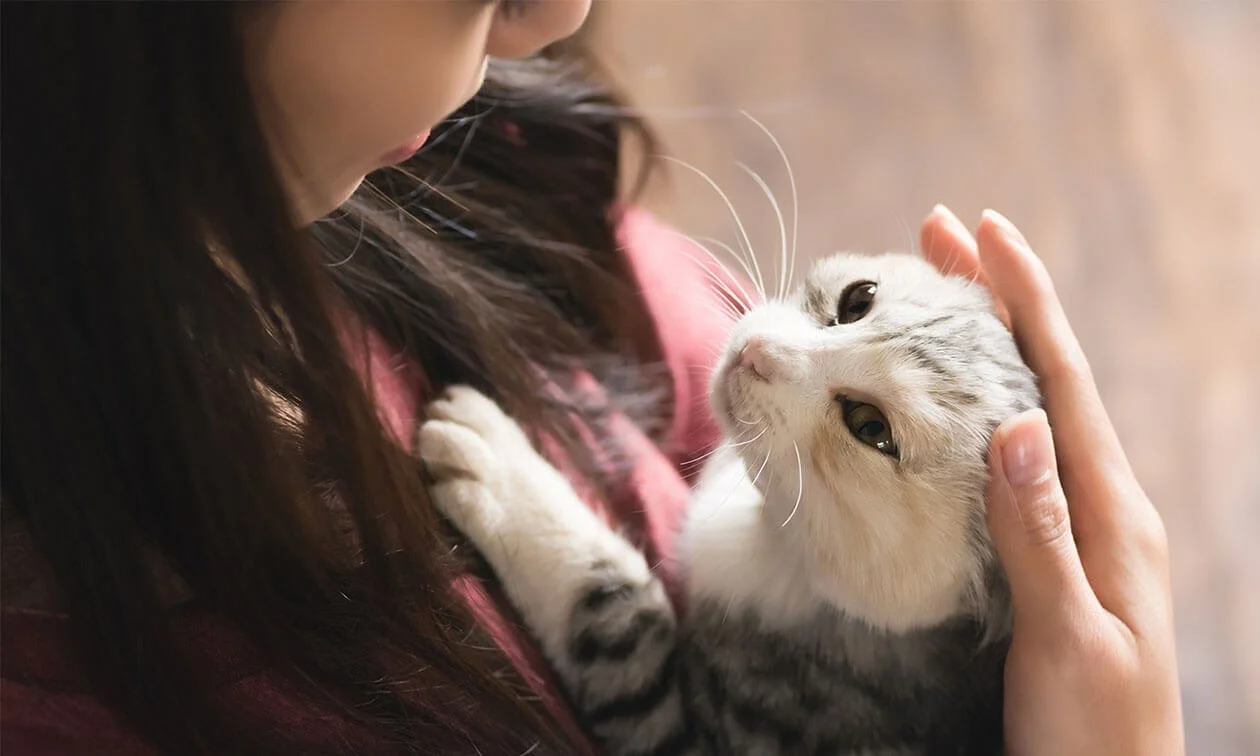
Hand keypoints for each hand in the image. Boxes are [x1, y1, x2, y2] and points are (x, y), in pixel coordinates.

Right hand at [920, 205, 1184, 755]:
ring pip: (1031, 411)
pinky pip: (1019, 458)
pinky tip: (955, 402)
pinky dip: (982, 405)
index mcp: (1113, 515)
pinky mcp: (1056, 554)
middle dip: (997, 301)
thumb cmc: (1094, 736)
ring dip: (989, 344)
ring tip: (942, 295)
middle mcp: (1102, 506)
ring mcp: (1082, 529)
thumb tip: (1015, 421)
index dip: (1024, 302)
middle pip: (1046, 378)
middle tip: (940, 235)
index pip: (1062, 383)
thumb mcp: (1068, 640)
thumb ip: (1040, 533)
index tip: (982, 231)